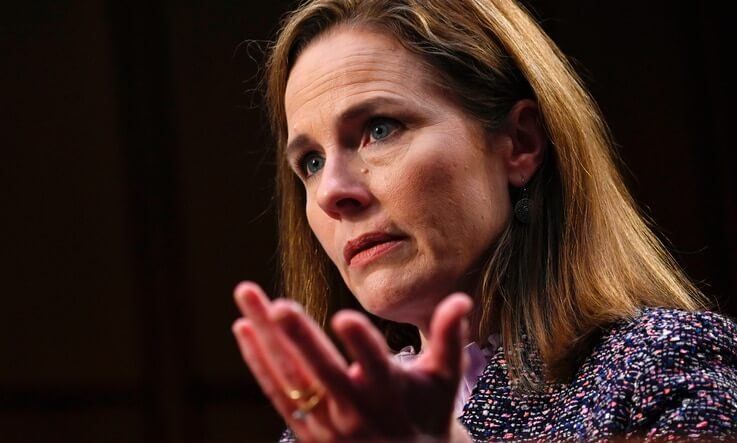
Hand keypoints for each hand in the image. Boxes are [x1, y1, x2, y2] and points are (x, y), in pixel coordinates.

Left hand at [231, 281, 473, 442]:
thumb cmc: (427, 412)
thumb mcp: (444, 379)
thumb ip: (448, 337)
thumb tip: (462, 297)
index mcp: (391, 396)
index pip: (377, 368)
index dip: (363, 345)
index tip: (344, 318)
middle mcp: (355, 412)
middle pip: (323, 373)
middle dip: (300, 338)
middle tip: (278, 305)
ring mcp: (325, 423)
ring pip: (291, 377)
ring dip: (266, 336)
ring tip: (246, 293)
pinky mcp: (306, 428)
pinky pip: (276, 391)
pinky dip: (258, 360)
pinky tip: (243, 326)